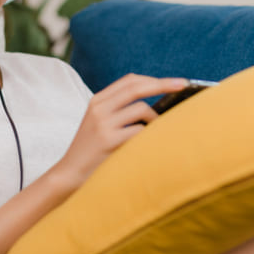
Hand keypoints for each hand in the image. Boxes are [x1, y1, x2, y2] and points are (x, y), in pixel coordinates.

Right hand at [54, 74, 188, 188]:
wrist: (69, 174)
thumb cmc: (92, 150)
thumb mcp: (99, 122)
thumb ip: (119, 109)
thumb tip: (157, 102)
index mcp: (97, 100)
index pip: (129, 80)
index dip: (154, 79)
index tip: (175, 82)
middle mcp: (99, 108)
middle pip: (137, 87)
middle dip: (164, 84)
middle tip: (184, 84)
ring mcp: (103, 124)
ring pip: (142, 109)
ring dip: (156, 120)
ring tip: (156, 133)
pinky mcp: (108, 141)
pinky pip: (140, 131)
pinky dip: (150, 136)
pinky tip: (148, 145)